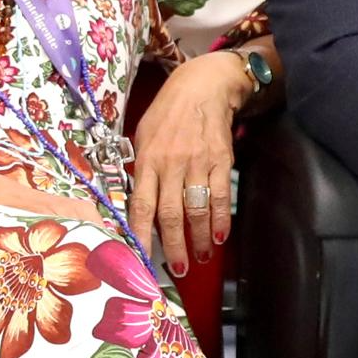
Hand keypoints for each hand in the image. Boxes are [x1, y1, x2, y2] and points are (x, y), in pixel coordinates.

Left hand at [126, 49, 247, 273]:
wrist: (201, 88)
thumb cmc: (166, 115)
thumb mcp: (142, 137)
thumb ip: (140, 170)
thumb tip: (137, 204)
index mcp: (147, 161)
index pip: (142, 206)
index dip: (141, 235)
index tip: (141, 258)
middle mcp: (171, 165)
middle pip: (171, 215)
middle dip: (174, 246)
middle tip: (178, 268)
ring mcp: (198, 164)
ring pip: (197, 210)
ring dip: (199, 239)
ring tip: (199, 257)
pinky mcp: (221, 161)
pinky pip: (220, 196)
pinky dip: (220, 220)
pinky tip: (219, 237)